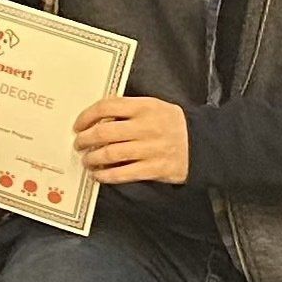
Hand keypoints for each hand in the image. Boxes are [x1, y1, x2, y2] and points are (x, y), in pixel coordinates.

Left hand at [73, 96, 190, 184]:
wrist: (202, 144)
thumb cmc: (173, 125)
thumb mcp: (155, 106)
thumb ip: (129, 107)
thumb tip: (98, 114)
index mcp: (145, 107)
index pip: (107, 106)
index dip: (87, 116)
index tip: (79, 125)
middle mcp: (147, 126)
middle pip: (104, 132)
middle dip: (85, 140)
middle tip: (79, 144)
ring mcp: (151, 149)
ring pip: (110, 154)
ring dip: (92, 158)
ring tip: (87, 160)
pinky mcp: (154, 169)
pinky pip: (123, 173)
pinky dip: (106, 175)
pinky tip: (99, 175)